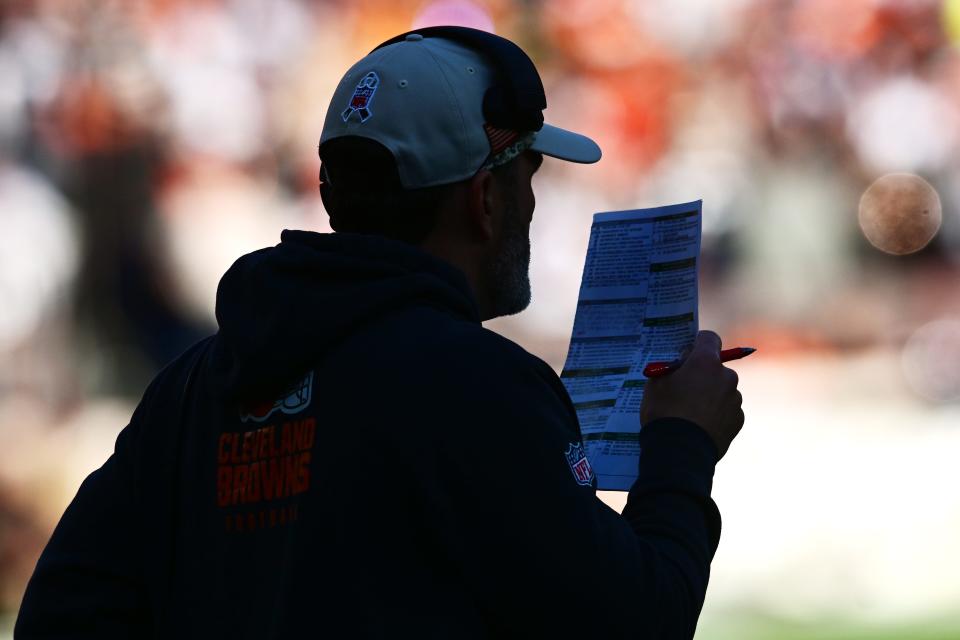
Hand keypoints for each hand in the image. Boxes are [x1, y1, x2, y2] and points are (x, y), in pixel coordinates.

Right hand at [640, 330, 743, 459]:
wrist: (680, 452)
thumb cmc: (664, 413)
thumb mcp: (655, 384)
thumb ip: (671, 369)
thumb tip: (682, 366)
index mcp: (705, 362)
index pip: (709, 338)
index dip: (697, 343)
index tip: (687, 354)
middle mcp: (726, 376)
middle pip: (715, 367)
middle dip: (703, 374)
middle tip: (684, 389)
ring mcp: (734, 399)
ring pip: (722, 389)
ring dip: (711, 395)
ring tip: (691, 413)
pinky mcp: (738, 420)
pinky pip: (727, 410)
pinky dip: (717, 414)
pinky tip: (700, 426)